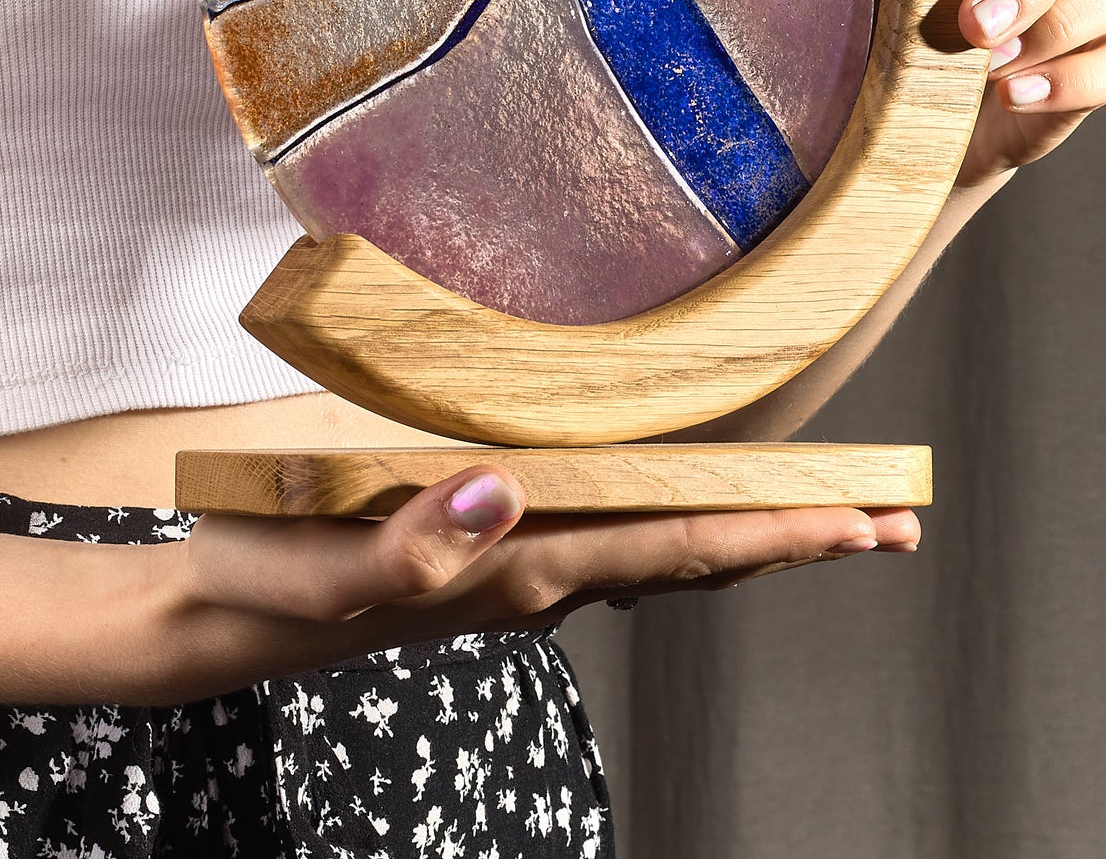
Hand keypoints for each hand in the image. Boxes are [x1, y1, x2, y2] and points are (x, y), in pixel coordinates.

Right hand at [164, 465, 917, 701]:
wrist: (214, 609)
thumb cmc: (268, 584)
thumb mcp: (328, 568)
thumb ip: (417, 545)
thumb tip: (506, 495)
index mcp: (522, 573)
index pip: (673, 550)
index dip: (770, 534)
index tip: (860, 523)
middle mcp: (541, 569)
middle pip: (695, 555)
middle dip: (795, 541)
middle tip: (891, 524)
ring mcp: (521, 558)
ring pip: (662, 543)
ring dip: (748, 528)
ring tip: (824, 513)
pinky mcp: (491, 536)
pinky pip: (610, 525)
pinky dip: (675, 514)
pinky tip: (687, 501)